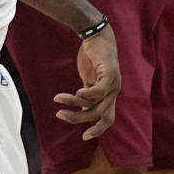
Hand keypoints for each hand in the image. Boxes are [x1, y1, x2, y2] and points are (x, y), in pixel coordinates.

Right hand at [54, 24, 120, 141]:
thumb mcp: (89, 79)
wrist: (97, 35)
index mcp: (109, 95)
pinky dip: (87, 95)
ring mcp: (113, 83)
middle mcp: (114, 92)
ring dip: (74, 104)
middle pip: (98, 115)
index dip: (98, 130)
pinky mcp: (109, 73)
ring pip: (94, 103)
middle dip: (77, 118)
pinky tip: (76, 93)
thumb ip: (87, 95)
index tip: (84, 137)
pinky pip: (98, 91)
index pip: (108, 119)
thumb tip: (81, 110)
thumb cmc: (93, 57)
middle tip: (60, 114)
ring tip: (59, 100)